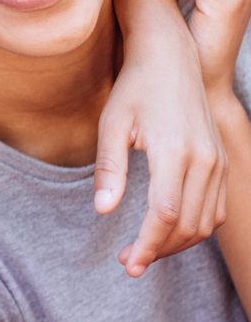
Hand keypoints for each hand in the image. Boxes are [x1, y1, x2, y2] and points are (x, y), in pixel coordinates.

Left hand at [102, 0, 225, 276]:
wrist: (171, 59)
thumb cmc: (135, 88)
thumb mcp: (112, 123)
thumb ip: (109, 167)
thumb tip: (102, 210)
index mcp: (174, 151)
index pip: (165, 214)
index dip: (148, 244)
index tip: (128, 262)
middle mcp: (203, 160)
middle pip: (187, 225)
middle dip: (158, 249)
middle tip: (129, 261)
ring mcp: (216, 161)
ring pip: (204, 222)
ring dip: (176, 243)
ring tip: (143, 249)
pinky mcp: (220, 161)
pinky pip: (214, 208)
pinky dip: (194, 227)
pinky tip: (167, 230)